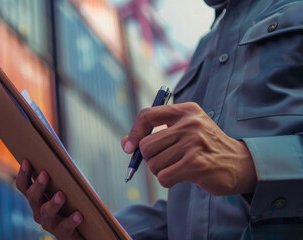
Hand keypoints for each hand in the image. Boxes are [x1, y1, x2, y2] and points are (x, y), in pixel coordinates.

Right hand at [15, 160, 83, 239]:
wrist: (81, 231)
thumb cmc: (70, 205)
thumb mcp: (62, 190)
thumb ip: (59, 179)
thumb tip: (63, 160)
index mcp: (36, 199)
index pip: (24, 186)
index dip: (23, 174)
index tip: (27, 161)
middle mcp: (39, 211)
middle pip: (33, 198)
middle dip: (38, 186)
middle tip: (44, 174)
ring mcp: (50, 224)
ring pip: (47, 213)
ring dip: (53, 203)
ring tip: (61, 195)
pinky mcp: (63, 233)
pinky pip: (65, 227)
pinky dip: (71, 220)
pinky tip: (78, 214)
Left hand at [122, 102, 256, 195]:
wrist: (239, 164)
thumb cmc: (205, 147)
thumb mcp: (183, 132)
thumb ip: (155, 134)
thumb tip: (126, 143)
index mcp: (185, 111)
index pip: (147, 115)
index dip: (134, 132)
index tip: (131, 147)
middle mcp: (190, 123)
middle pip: (146, 145)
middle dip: (150, 158)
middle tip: (165, 161)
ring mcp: (194, 143)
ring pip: (154, 163)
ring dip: (160, 171)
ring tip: (177, 167)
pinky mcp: (196, 164)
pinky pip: (163, 177)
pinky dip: (168, 180)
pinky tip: (182, 176)